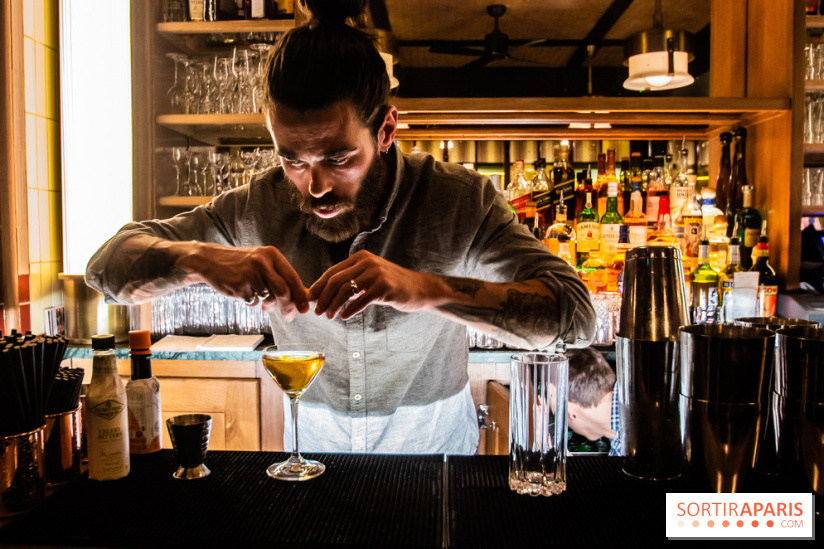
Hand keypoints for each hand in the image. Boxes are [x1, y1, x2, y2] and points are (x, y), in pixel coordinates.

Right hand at [180, 243, 308, 320]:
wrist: (210, 261)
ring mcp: (250, 273)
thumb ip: (279, 277)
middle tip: (289, 317)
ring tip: (261, 302)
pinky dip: (252, 302)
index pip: (293, 278)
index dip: (301, 295)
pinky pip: (253, 302)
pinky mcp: (239, 284)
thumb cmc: (241, 265)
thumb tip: (299, 297)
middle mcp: (262, 262)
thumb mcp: (262, 263)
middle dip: (288, 307)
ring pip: (269, 298)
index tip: (305, 308)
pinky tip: (244, 293)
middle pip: (284, 291)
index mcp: (272, 255)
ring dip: (268, 306)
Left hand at [306, 250, 432, 319]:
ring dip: (333, 306)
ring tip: (329, 316)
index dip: (318, 287)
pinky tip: (344, 316)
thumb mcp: (370, 279)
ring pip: (345, 290)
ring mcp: (376, 273)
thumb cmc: (391, 286)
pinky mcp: (384, 286)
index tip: (310, 300)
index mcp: (360, 257)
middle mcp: (367, 262)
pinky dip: (350, 310)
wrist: (420, 289)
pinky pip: (360, 300)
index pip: (332, 272)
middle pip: (335, 281)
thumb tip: (323, 295)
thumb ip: (350, 283)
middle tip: (317, 312)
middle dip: (323, 298)